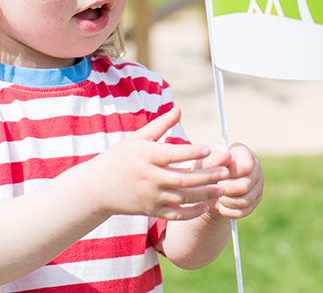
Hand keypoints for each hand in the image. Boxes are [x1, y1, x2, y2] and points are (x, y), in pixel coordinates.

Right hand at [84, 107, 229, 220]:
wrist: (97, 189)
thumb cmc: (119, 158)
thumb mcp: (137, 138)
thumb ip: (161, 125)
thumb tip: (179, 108)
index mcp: (146, 156)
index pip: (172, 154)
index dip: (191, 152)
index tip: (208, 149)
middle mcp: (149, 177)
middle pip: (182, 178)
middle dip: (207, 175)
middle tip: (226, 170)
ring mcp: (150, 196)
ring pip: (182, 197)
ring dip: (204, 194)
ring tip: (223, 188)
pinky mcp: (151, 210)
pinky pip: (175, 214)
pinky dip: (191, 212)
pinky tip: (206, 205)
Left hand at [201, 143, 263, 219]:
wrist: (209, 183)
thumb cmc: (208, 167)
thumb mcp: (206, 161)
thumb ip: (215, 158)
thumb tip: (226, 156)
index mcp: (245, 155)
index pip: (246, 166)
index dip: (230, 173)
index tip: (218, 174)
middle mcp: (256, 169)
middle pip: (244, 186)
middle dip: (225, 189)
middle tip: (215, 186)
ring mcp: (258, 186)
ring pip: (244, 201)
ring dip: (225, 201)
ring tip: (216, 194)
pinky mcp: (255, 201)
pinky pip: (243, 212)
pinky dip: (228, 211)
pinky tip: (220, 204)